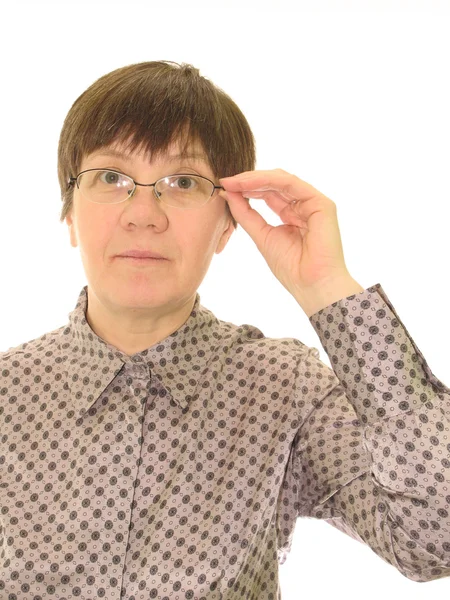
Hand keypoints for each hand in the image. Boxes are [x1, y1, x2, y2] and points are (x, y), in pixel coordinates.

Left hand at [219, 169, 350, 300]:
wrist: (311, 284)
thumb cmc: (291, 267)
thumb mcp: (261, 235)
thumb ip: (246, 214)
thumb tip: (228, 193)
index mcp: (291, 214)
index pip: (268, 193)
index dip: (246, 188)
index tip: (224, 187)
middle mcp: (303, 205)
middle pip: (274, 183)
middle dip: (248, 181)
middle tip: (226, 182)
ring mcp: (313, 203)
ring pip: (281, 180)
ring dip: (255, 178)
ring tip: (234, 182)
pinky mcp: (321, 203)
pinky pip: (291, 184)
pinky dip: (268, 181)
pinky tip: (249, 184)